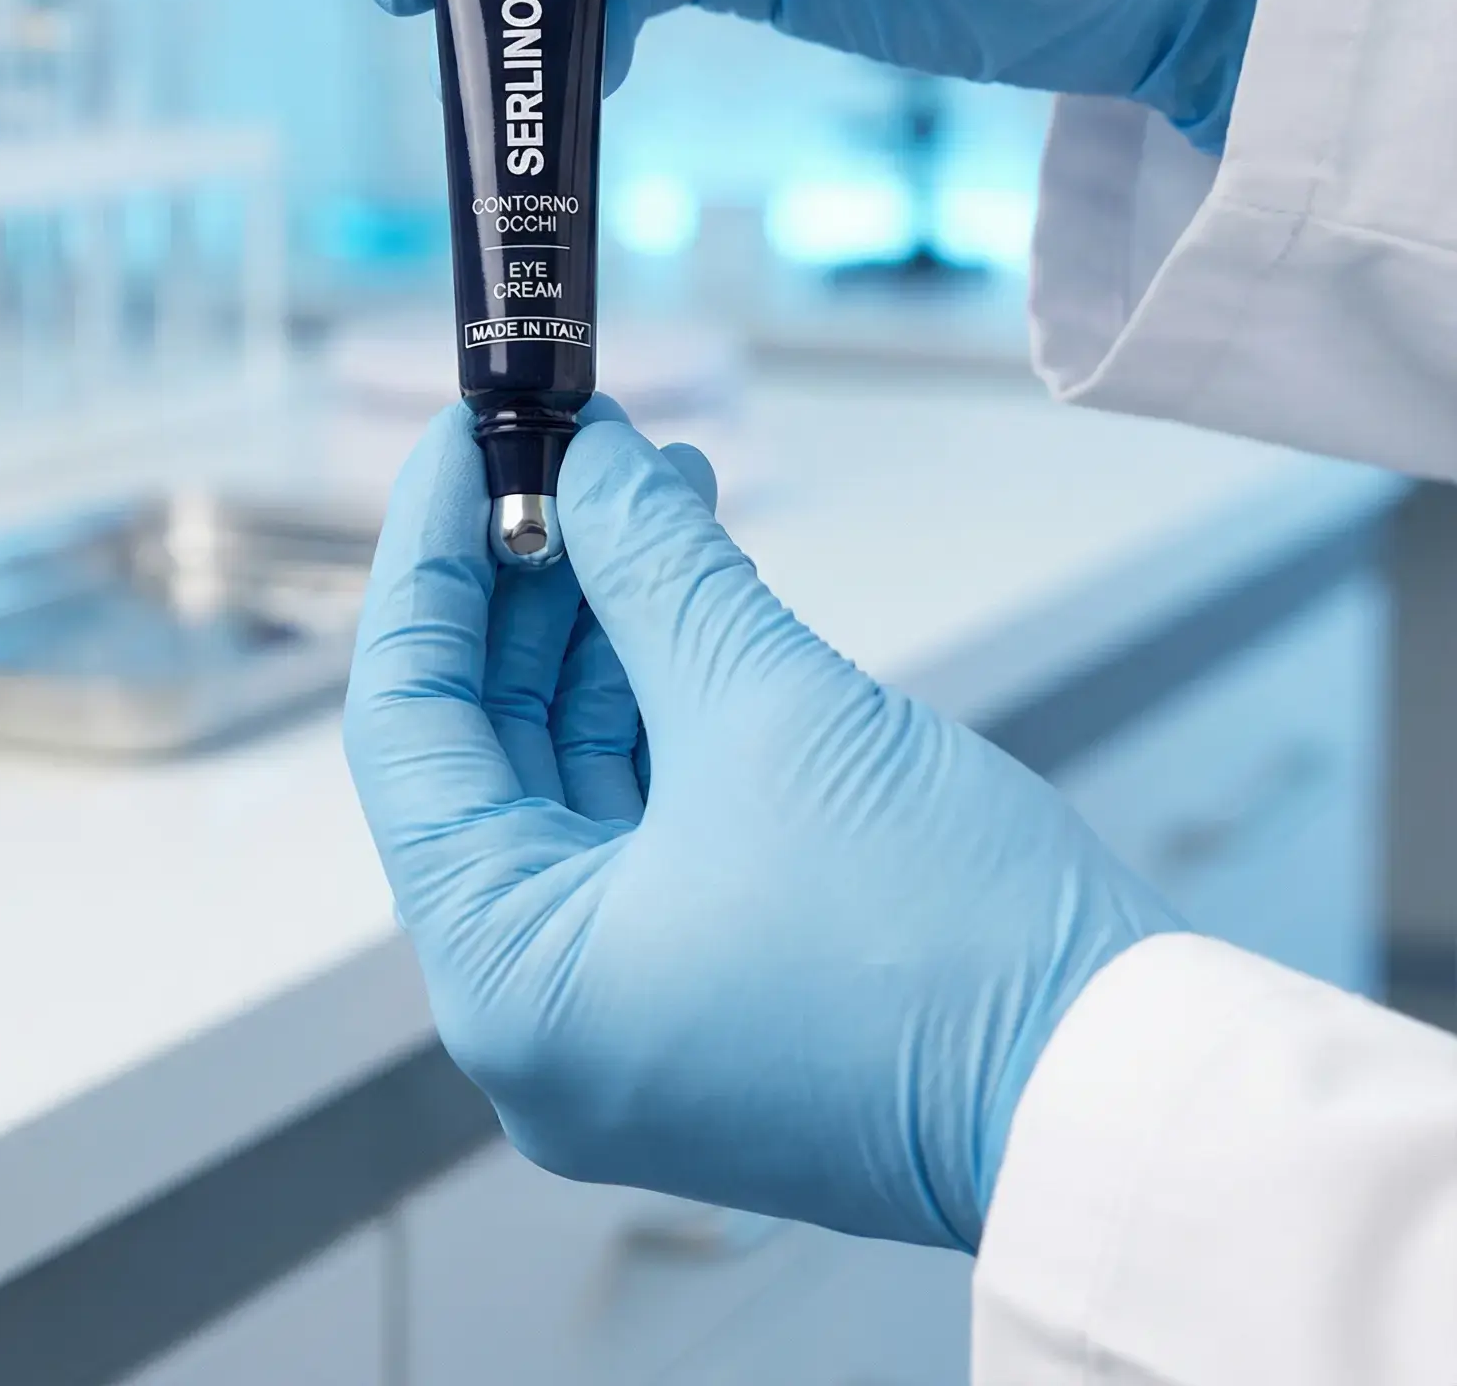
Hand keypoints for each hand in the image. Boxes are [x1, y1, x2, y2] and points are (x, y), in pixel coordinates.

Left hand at [344, 401, 1181, 1250]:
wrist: (1123, 1091)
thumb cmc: (945, 940)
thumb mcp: (770, 710)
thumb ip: (653, 567)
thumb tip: (590, 458)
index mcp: (510, 980)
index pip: (405, 727)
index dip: (428, 559)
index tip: (464, 438)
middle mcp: (543, 1011)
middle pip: (486, 744)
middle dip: (529, 578)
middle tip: (566, 447)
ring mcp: (628, 1005)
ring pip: (571, 768)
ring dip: (605, 621)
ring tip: (647, 483)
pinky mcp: (709, 981)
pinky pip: (644, 811)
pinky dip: (662, 694)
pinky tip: (693, 577)